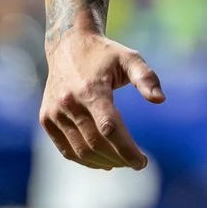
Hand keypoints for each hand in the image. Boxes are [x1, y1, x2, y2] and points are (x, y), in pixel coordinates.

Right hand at [39, 30, 164, 170]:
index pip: (110, 129)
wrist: (67, 45)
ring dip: (104, 162)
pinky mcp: (46, 119)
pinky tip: (103, 161)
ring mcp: (55, 113)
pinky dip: (85, 160)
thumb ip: (146, 77)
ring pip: (81, 151)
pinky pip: (66, 149)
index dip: (127, 150)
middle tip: (136, 162)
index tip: (142, 162)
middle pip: (96, 143)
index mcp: (91, 90)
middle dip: (119, 158)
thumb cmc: (104, 54)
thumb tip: (160, 100)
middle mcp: (69, 103)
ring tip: (122, 162)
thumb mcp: (129, 58)